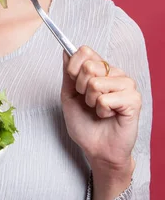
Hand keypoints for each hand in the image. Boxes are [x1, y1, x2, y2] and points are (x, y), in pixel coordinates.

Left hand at [61, 46, 141, 170]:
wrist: (97, 149)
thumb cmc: (84, 123)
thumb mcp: (69, 95)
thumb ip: (68, 73)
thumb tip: (66, 50)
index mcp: (100, 69)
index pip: (85, 51)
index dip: (73, 67)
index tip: (75, 85)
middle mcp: (115, 73)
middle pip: (88, 66)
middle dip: (81, 88)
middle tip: (88, 101)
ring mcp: (126, 85)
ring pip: (96, 83)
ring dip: (91, 101)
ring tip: (99, 109)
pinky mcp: (134, 99)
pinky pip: (106, 99)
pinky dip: (102, 111)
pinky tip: (109, 115)